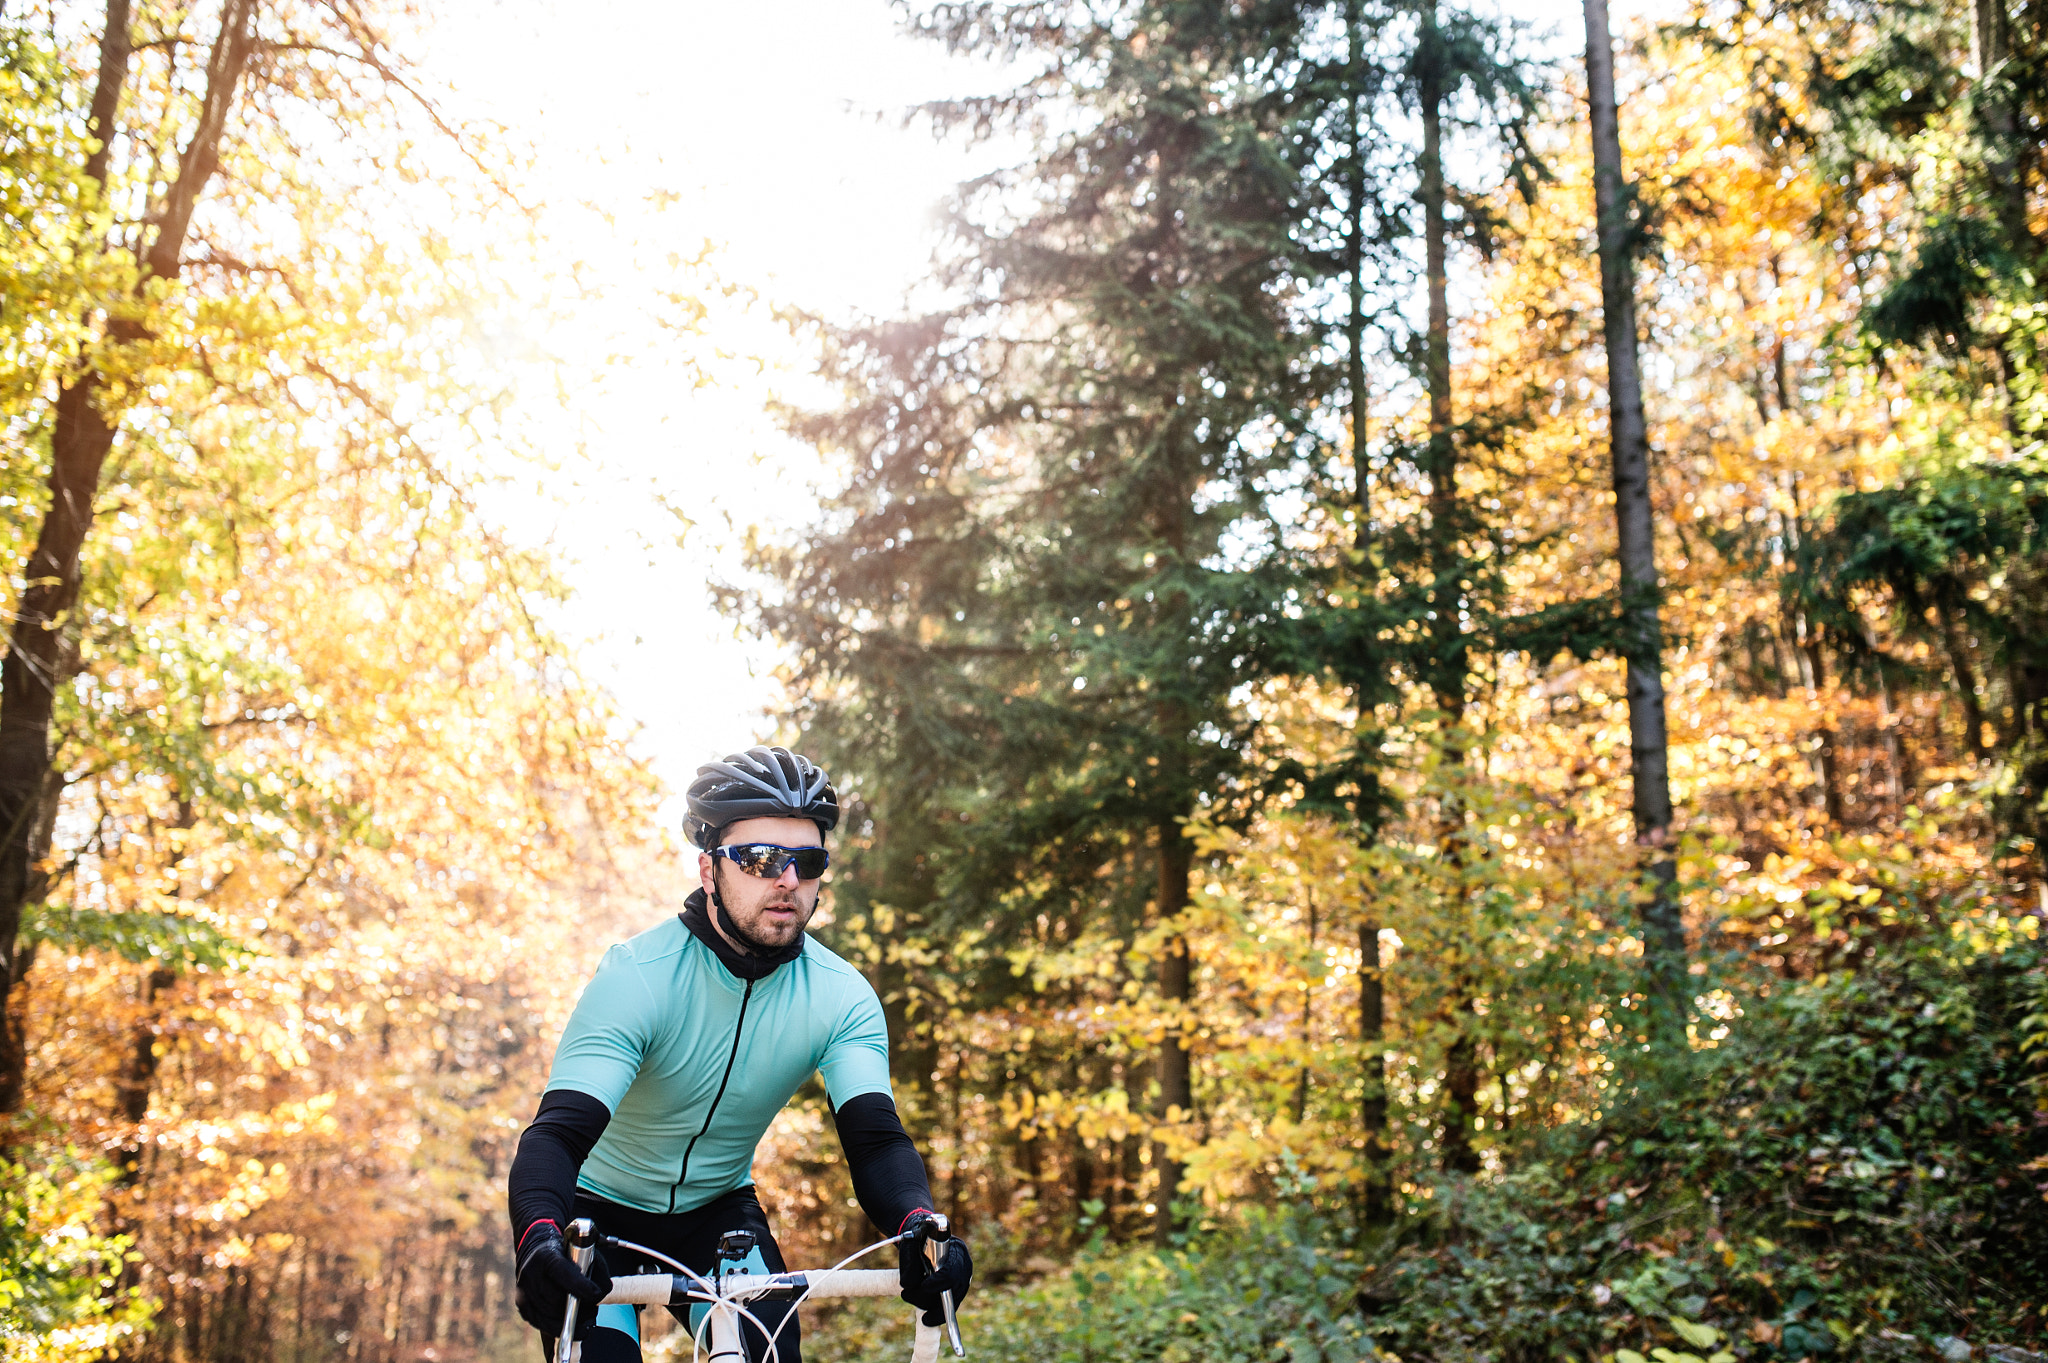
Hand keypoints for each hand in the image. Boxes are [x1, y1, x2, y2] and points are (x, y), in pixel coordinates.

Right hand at [514, 1221, 612, 1338]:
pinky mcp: (521, 1305)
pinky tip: (570, 1325)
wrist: (537, 1251)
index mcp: (546, 1256)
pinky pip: (541, 1323)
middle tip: (593, 1309)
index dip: (581, 1286)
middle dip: (578, 1307)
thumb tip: (602, 1292)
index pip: (563, 1274)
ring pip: (549, 1314)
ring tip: (584, 1316)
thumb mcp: (582, 1251)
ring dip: (569, 1318)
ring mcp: (523, 1290)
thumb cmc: (565, 1252)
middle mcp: (530, 1274)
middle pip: (556, 1300)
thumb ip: (596, 1268)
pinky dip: (557, 1326)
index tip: (596, 1295)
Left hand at [897, 1209, 972, 1326]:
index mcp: (957, 1250)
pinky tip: (926, 1318)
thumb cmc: (918, 1239)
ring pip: (952, 1301)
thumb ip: (909, 1262)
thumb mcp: (910, 1244)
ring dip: (929, 1304)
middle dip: (931, 1299)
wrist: (923, 1239)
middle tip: (907, 1295)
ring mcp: (961, 1280)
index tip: (924, 1286)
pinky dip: (937, 1313)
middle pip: (954, 1290)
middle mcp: (963, 1267)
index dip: (939, 1282)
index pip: (952, 1271)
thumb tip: (908, 1285)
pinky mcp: (956, 1291)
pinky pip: (950, 1306)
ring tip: (907, 1295)